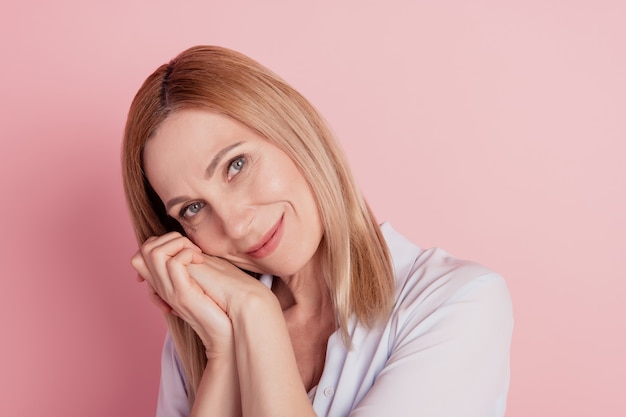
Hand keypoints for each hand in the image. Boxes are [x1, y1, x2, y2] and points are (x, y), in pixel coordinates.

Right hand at [131, 232, 234, 355]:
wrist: (227, 333)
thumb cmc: (220, 305)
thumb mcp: (199, 281)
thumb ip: (189, 267)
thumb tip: (190, 248)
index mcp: (163, 284)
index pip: (140, 255)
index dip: (157, 244)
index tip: (182, 248)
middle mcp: (162, 287)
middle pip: (143, 250)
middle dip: (168, 239)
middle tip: (191, 249)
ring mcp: (170, 291)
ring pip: (153, 252)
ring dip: (178, 243)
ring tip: (196, 253)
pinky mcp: (183, 294)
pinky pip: (173, 263)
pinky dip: (187, 254)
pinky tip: (201, 260)